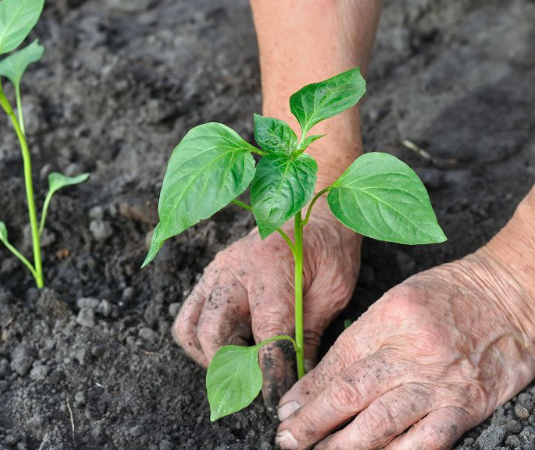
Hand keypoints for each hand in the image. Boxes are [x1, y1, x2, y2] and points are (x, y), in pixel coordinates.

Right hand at [172, 208, 360, 404]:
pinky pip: (189, 316)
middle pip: (213, 334)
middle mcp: (234, 270)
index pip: (266, 335)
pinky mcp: (208, 278)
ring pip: (189, 328)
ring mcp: (215, 273)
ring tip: (240, 366)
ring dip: (209, 356)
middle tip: (256, 385)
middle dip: (233, 369)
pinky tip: (232, 346)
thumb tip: (298, 378)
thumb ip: (310, 334)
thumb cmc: (328, 248)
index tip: (275, 400)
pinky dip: (203, 340)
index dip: (270, 373)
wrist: (311, 210)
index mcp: (271, 271)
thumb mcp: (333, 291)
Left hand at [275, 248, 534, 448]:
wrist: (512, 296)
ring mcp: (439, 383)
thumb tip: (318, 382)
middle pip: (350, 394)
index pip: (336, 364)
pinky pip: (428, 441)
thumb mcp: (395, 303)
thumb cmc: (449, 296)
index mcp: (387, 321)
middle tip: (288, 440)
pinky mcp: (466, 406)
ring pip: (382, 423)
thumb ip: (359, 341)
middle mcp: (410, 352)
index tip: (285, 412)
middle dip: (313, 423)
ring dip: (345, 445)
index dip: (307, 393)